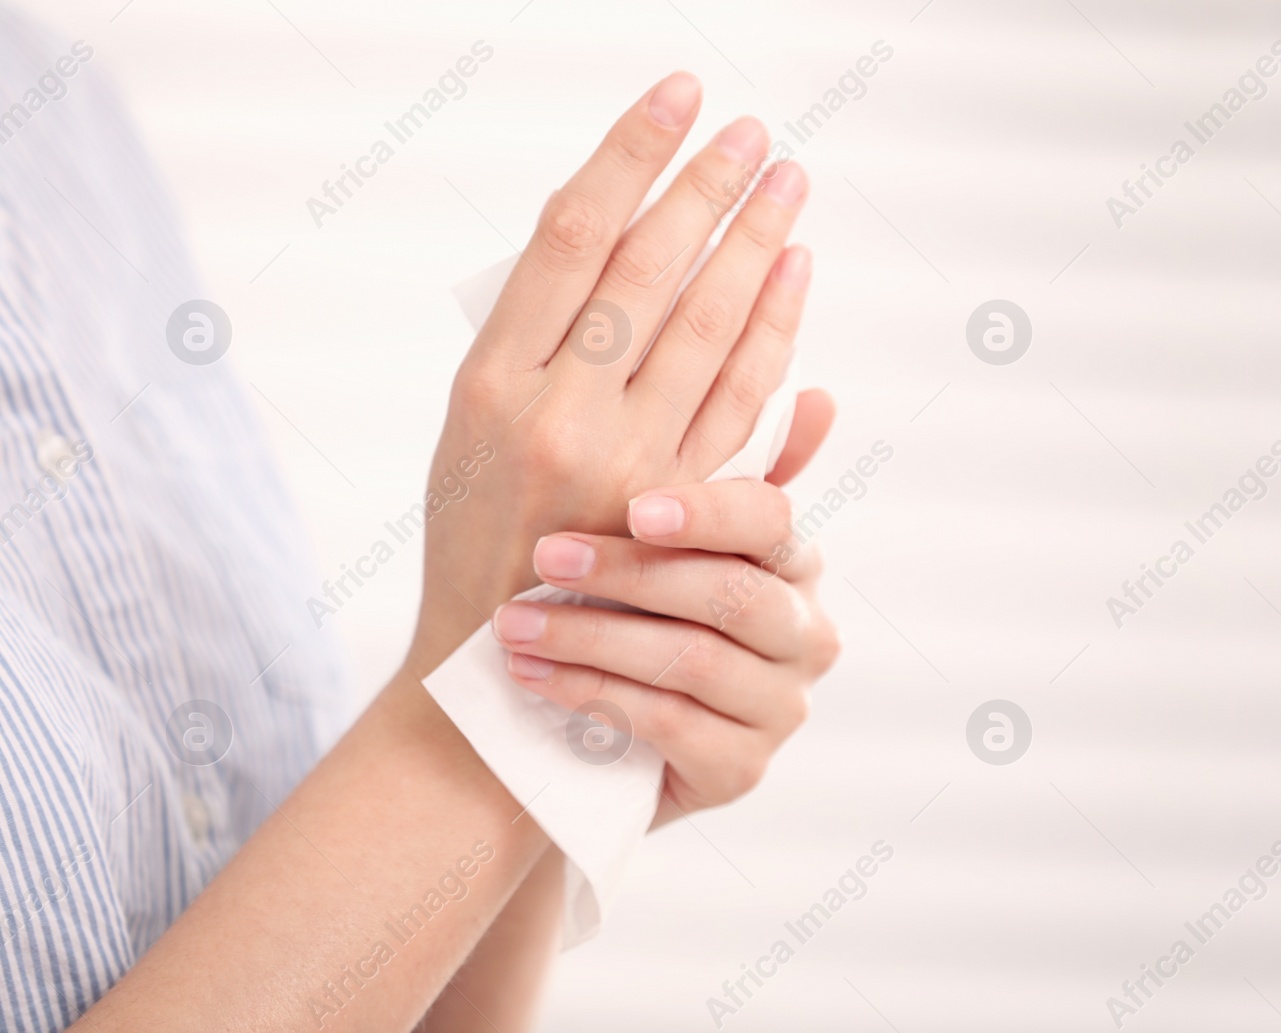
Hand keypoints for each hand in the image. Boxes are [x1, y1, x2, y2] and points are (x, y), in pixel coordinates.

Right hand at [404, 72, 811, 676]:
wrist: (494, 671)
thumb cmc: (479, 534)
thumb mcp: (472, 427)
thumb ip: (539, 339)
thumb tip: (621, 242)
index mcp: (489, 382)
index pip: (571, 236)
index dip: (630, 155)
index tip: (676, 97)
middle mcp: (559, 417)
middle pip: (651, 270)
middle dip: (710, 188)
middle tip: (754, 131)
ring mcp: (629, 467)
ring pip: (708, 328)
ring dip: (755, 245)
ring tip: (785, 182)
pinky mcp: (683, 511)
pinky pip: (744, 402)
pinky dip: (776, 332)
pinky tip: (793, 275)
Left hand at [488, 467, 838, 820]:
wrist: (579, 734)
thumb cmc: (619, 611)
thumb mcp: (650, 536)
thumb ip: (695, 456)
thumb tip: (782, 377)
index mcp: (793, 560)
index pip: (771, 518)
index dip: (708, 510)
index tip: (635, 506)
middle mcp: (805, 631)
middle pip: (733, 592)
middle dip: (629, 574)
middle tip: (543, 556)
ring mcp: (779, 706)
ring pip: (695, 661)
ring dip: (593, 638)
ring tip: (512, 626)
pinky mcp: (742, 770)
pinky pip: (670, 726)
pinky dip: (594, 698)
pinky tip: (532, 677)